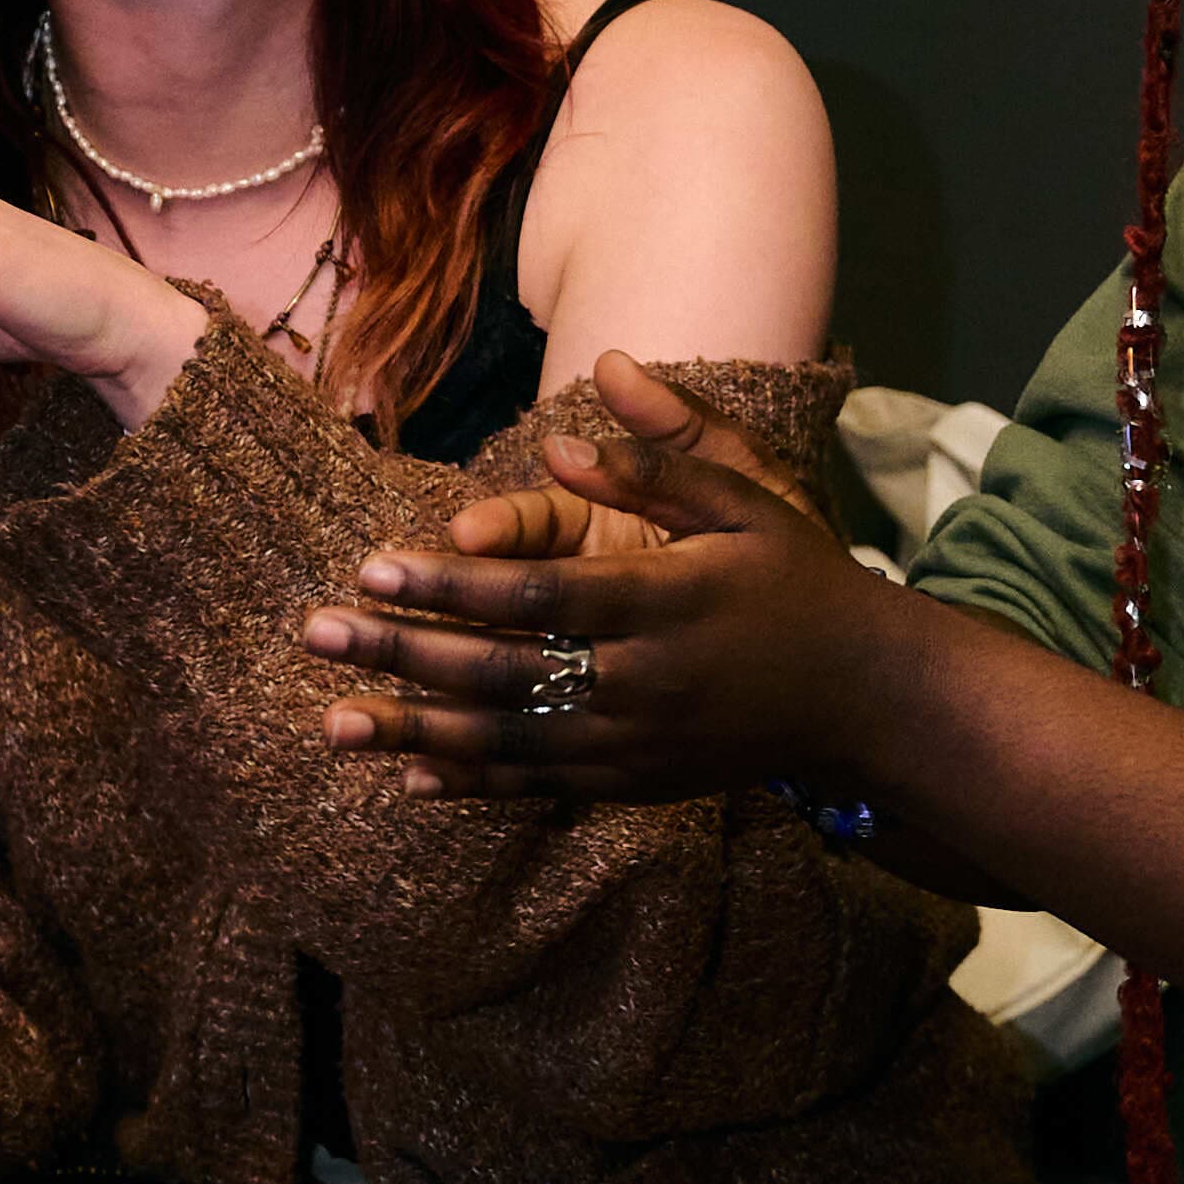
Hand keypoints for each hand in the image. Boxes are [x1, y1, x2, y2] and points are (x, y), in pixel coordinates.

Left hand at [303, 349, 896, 795]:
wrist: (867, 699)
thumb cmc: (802, 580)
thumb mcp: (751, 498)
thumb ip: (664, 453)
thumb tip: (585, 397)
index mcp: (665, 604)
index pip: (538, 594)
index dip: (450, 583)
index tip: (374, 564)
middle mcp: (644, 683)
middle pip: (503, 672)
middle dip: (402, 654)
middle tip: (317, 634)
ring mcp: (639, 743)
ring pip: (509, 741)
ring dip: (414, 732)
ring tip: (332, 722)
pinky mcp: (639, 782)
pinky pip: (542, 786)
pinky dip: (473, 783)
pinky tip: (410, 775)